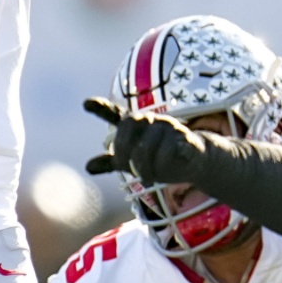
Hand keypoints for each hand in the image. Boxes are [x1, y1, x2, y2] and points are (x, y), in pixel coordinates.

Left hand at [82, 97, 209, 184]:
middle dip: (124, 150)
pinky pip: (172, 148)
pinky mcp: (186, 138)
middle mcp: (151, 121)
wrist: (196, 160)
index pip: (115, 114)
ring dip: (145, 164)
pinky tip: (168, 166)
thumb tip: (88, 167)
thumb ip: (112, 162)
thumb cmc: (161, 158)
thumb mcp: (134, 161)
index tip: (85, 104)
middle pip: (129, 127)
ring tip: (146, 178)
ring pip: (149, 142)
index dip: (101, 108)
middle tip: (127, 168)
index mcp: (136, 125)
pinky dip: (166, 159)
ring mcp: (169, 127)